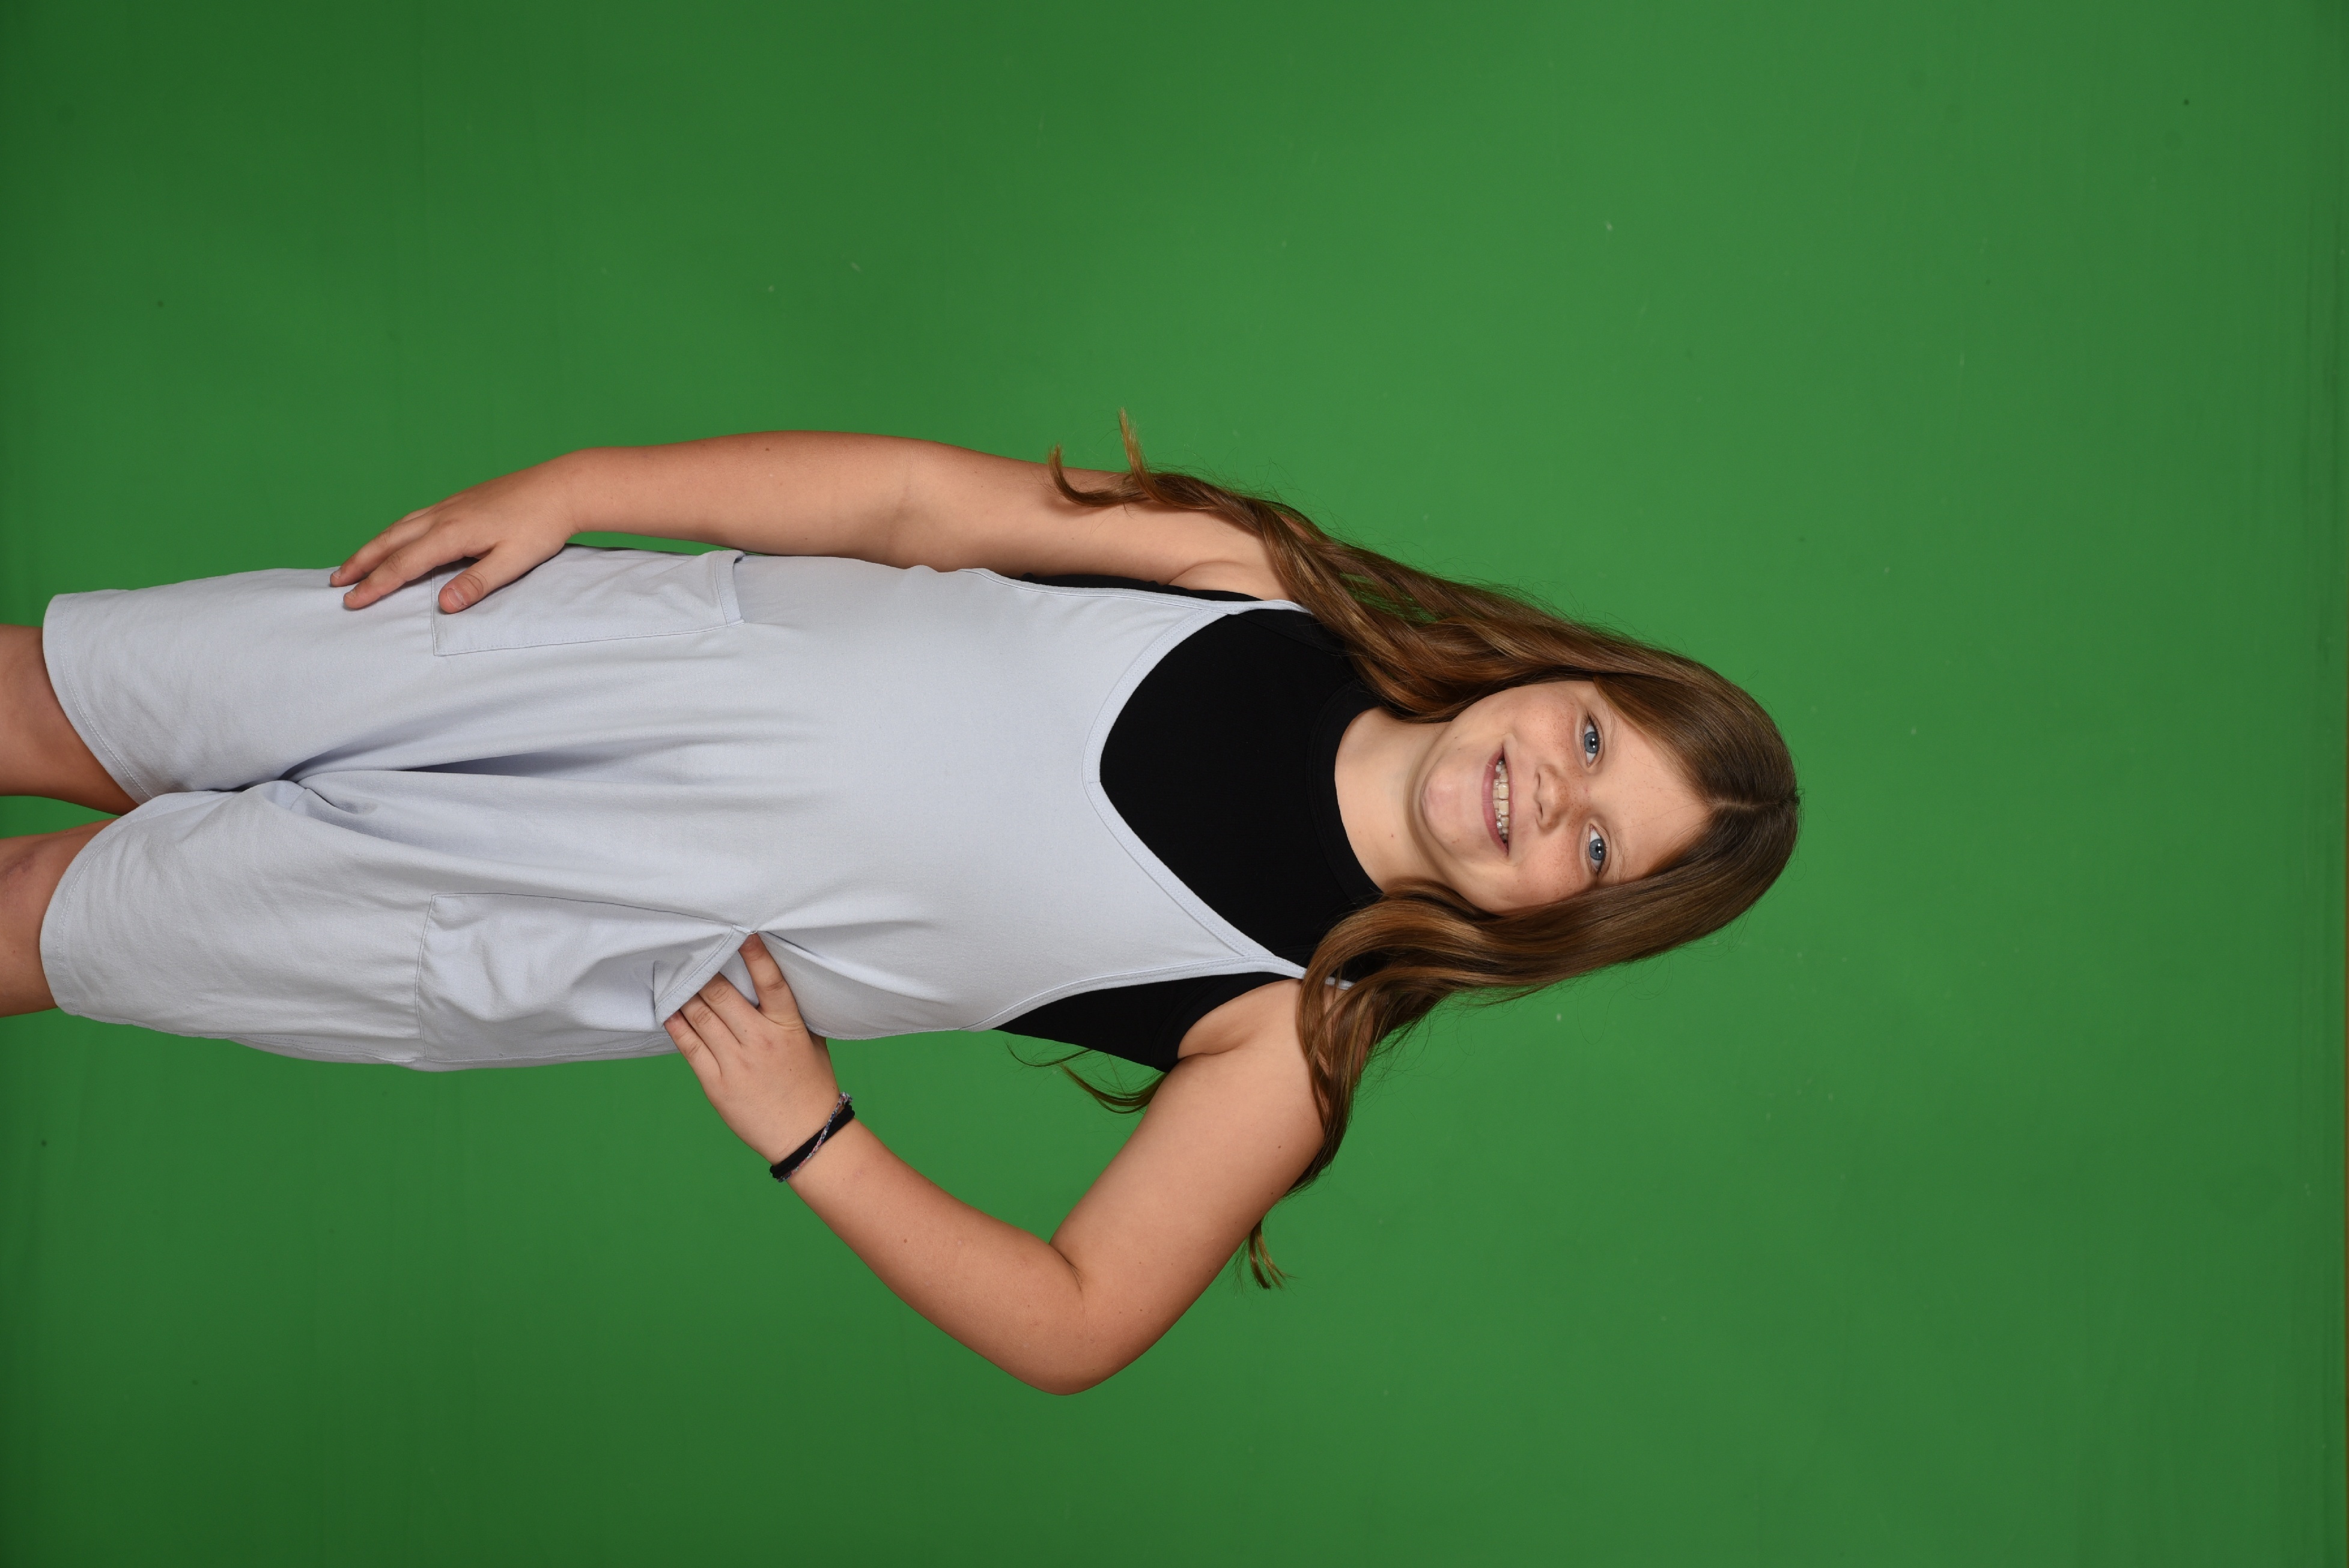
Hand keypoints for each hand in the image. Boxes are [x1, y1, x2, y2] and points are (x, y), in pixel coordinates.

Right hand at [331, 456, 582, 612]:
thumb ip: (478, 583)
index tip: (352, 602)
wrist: (563, 486)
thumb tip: (444, 605)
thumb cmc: (542, 526)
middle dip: (361, 563)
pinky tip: (395, 538)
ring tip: (354, 562)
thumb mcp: (514, 561)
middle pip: (390, 541)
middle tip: (336, 583)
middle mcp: (443, 516)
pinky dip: (394, 531)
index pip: (403, 564)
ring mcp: (450, 505)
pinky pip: (415, 517)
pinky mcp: (460, 500)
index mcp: (453, 533)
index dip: (375, 585)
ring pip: (399, 526)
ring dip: (373, 545)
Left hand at [666, 938, 842, 1165]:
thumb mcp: (811, 1042)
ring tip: (672, 975)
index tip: (741, 934)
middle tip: (688, 952)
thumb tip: (767, 985)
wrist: (807, 1135)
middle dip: (703, 971)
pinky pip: (690, 1046)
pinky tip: (668, 1010)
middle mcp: (760, 1040)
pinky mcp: (716, 1083)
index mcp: (788, 1026)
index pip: (770, 982)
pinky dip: (677, 1025)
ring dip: (684, 993)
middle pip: (722, 995)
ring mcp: (736, 1062)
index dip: (755, 955)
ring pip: (701, 1017)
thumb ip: (789, 1014)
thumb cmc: (812, 1085)